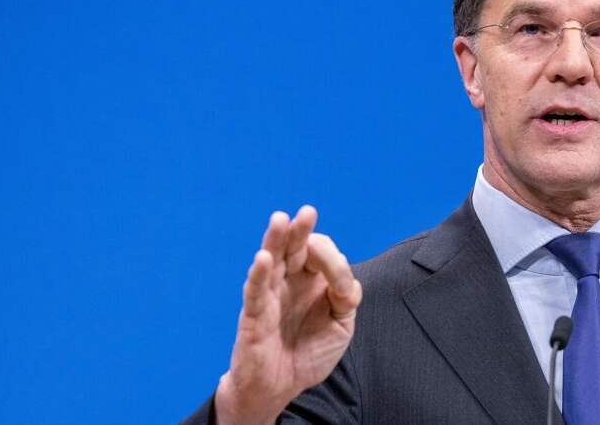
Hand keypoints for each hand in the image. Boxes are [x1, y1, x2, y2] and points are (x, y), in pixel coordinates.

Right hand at [214, 206, 362, 424]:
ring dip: (275, 240)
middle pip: (293, 248)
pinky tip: (262, 258)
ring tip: (280, 219)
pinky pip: (255, 291)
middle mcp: (289, 281)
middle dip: (300, 230)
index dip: (334, 264)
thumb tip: (346, 279)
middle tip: (307, 212)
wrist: (279, 387)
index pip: (322, 255)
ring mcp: (270, 295)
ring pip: (271, 261)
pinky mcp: (253, 315)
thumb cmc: (309, 352)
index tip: (341, 290)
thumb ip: (346, 298)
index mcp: (312, 280)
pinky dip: (258, 274)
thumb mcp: (341, 325)